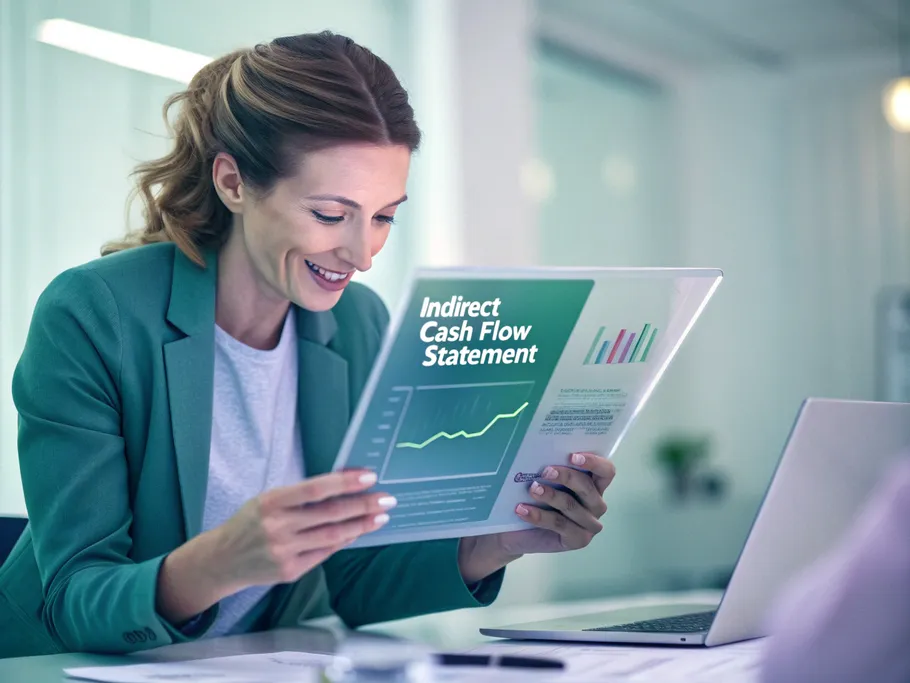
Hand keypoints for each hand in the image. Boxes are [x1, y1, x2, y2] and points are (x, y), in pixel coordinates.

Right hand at [156, 469, 393, 623]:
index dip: (345, 483)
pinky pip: (324, 553)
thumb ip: (301, 496)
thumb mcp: (268, 499)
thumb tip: (345, 485)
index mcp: (272, 501)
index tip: (370, 477)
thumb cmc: (251, 521)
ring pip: (332, 536)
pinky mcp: (290, 571)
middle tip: (387, 499)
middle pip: (330, 514)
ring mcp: (284, 551)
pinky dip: (343, 541)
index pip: (316, 489)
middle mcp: (278, 527)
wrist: (223, 559)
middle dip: (363, 505)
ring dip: (361, 525)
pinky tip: (358, 532)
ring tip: (380, 516)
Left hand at [458, 453, 614, 582]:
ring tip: (531, 489)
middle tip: (545, 471)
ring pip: (571, 506)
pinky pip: (560, 525)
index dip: (594, 462)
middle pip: (587, 487)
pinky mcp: (578, 540)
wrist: (517, 530)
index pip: (606, 471)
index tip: (572, 456)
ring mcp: (589, 524)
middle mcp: (596, 504)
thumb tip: (543, 450)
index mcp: (594, 485)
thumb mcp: (545, 480)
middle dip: (566, 476)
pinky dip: (539, 516)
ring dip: (550, 495)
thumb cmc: (535, 498)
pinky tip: (522, 509)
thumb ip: (552, 468)